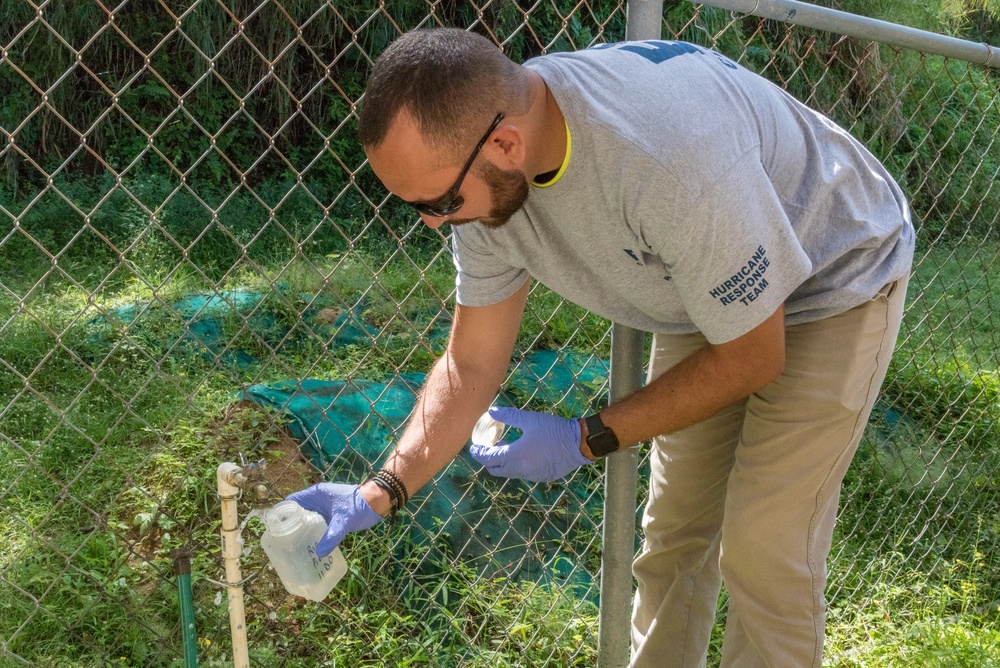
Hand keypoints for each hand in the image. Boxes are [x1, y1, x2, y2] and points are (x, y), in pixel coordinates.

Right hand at [286, 483, 382, 556]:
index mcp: (316, 494)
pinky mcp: (331, 515)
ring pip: (307, 519)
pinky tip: (311, 546)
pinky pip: (317, 524)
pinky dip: (313, 533)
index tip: (276, 529)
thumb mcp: (344, 521)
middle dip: (290, 525)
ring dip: (301, 530)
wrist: (378, 502)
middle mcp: (317, 500)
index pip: (292, 502)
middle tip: (283, 542)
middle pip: (297, 512)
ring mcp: (324, 508)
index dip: (282, 513)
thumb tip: (320, 553)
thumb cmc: (359, 506)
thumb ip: (332, 536)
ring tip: (293, 547)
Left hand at [468, 406, 591, 482]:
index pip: (488, 459)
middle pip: (496, 470)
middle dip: (488, 460)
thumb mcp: (529, 419)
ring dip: (503, 462)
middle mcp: (521, 470)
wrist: (579, 443)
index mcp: (515, 456)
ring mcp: (531, 476)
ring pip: (509, 473)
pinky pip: (522, 473)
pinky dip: (516, 465)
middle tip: (488, 447)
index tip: (474, 447)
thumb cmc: (553, 429)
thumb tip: (491, 411)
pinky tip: (523, 452)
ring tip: (505, 446)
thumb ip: (508, 416)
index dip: (478, 453)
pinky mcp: (541, 477)